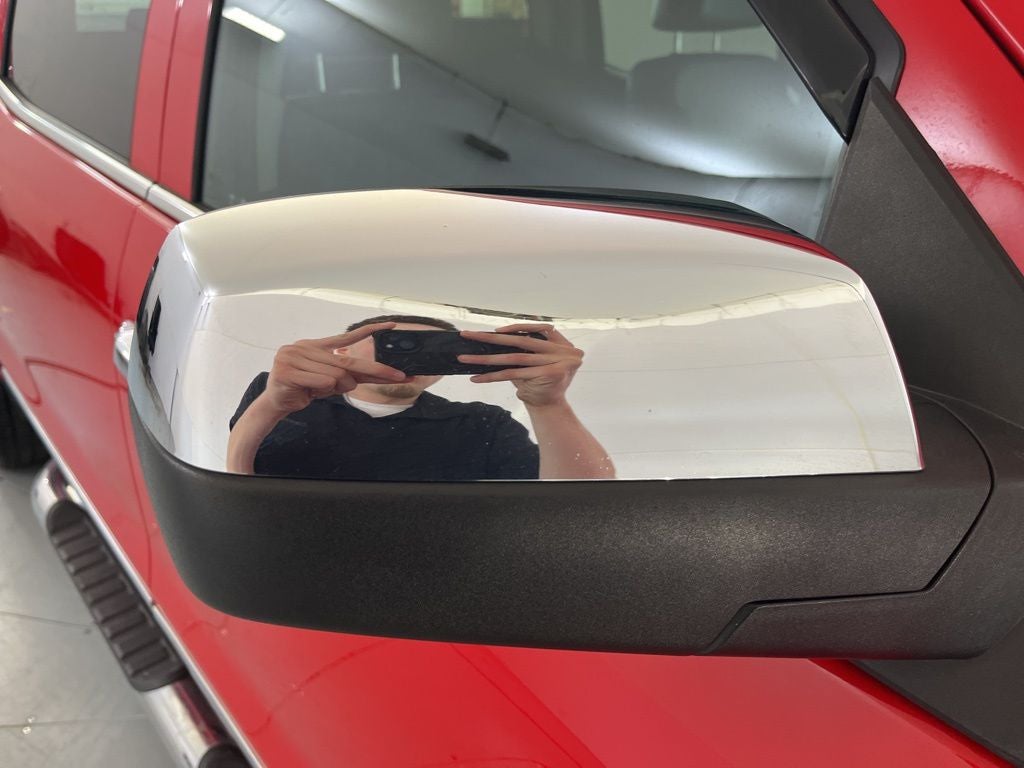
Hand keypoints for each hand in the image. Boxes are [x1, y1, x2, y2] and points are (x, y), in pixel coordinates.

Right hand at [261, 323, 406, 414]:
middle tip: (400, 376)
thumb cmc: (303, 389)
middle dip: (375, 372)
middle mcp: (303, 347)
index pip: (345, 337)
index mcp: (314, 345)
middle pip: (348, 361)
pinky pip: (323, 382)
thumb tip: (374, 373)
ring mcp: (293, 357)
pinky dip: (323, 390)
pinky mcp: (287, 372)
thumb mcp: (328, 379)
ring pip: (337, 375)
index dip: (369, 331)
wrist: (275, 403)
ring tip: (322, 390)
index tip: (392, 324)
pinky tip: (310, 392)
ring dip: (338, 388)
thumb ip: (346, 373)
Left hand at [457, 323, 582, 407]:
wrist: (550, 406)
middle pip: (521, 341)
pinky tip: (477, 377)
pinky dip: (492, 376)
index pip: (536, 329)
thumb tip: (493, 337)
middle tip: (467, 334)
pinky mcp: (548, 374)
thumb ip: (526, 348)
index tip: (495, 331)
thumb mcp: (536, 361)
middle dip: (490, 338)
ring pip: (514, 358)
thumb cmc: (540, 383)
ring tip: (464, 358)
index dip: (515, 328)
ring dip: (485, 358)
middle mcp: (562, 350)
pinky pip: (513, 374)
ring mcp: (557, 361)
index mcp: (560, 342)